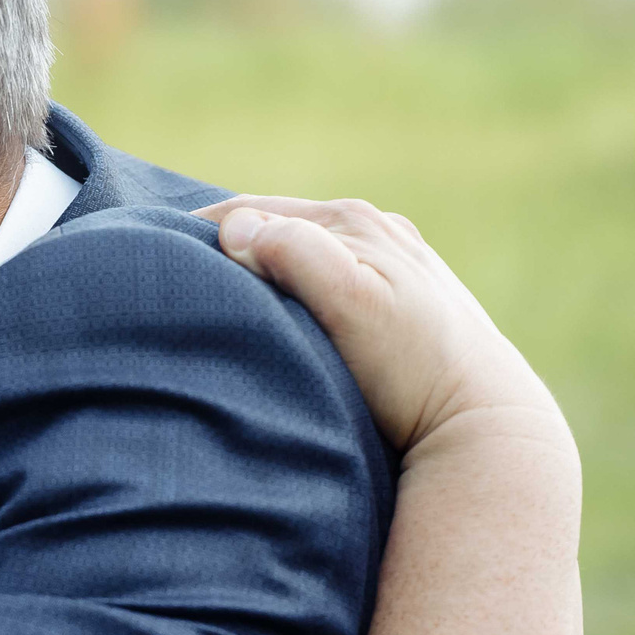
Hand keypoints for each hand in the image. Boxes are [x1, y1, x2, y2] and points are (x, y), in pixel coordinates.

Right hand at [200, 195, 560, 455]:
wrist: (485, 424)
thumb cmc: (416, 367)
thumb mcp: (352, 300)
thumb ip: (295, 253)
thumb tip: (235, 230)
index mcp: (355, 222)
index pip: (252, 210)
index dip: (198, 229)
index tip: (150, 253)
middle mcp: (375, 232)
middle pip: (277, 227)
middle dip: (226, 246)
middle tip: (174, 278)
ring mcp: (391, 266)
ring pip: (302, 255)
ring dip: (259, 270)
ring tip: (218, 299)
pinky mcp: (400, 303)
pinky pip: (326, 283)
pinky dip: (291, 292)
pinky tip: (279, 322)